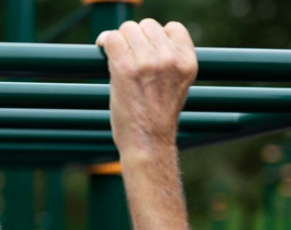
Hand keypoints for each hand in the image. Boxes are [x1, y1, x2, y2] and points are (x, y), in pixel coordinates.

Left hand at [96, 19, 196, 155]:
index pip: (173, 28)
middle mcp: (170, 58)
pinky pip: (112, 38)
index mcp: (187, 62)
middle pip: (147, 26)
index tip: (146, 52)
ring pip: (128, 29)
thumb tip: (146, 40)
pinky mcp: (125, 67)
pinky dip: (105, 42)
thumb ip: (170, 62)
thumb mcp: (177, 86)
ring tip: (118, 58)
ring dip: (120, 41)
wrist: (148, 144)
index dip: (157, 38)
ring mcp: (147, 61)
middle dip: (136, 39)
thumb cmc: (157, 120)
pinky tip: (103, 49)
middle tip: (128, 59)